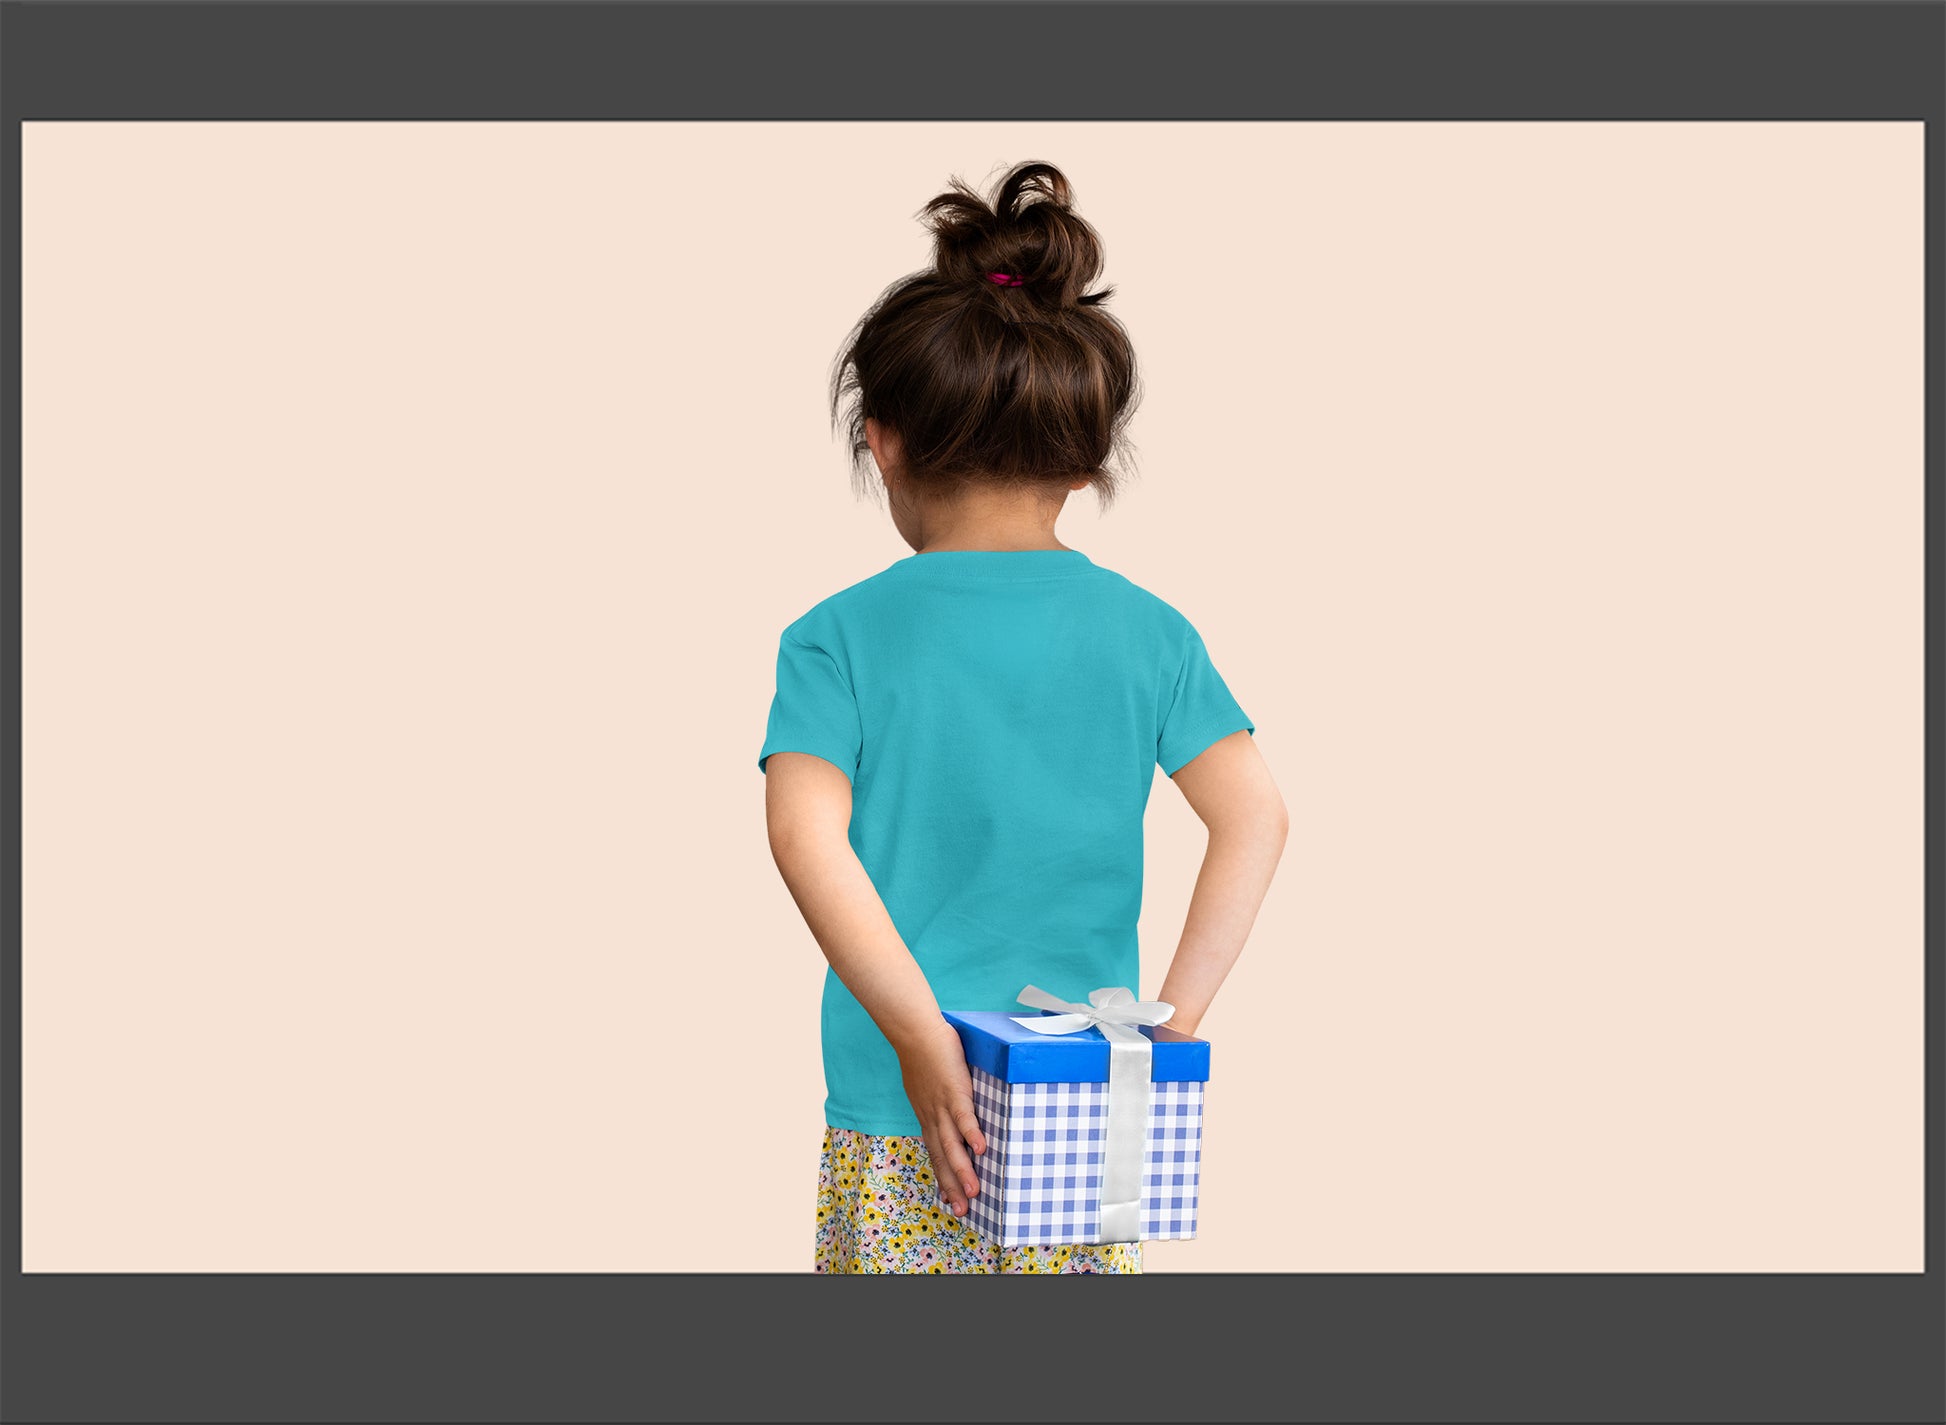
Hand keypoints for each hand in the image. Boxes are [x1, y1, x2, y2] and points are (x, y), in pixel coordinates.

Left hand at [895, 1017, 987, 1217]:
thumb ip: (939, 1101)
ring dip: (962, 1170)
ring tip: (974, 1192)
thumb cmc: (924, 1054)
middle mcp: (933, 1117)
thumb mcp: (928, 1086)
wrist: (915, 1032)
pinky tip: (982, 1150)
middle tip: (962, 1211)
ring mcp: (942, 1106)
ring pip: (952, 1144)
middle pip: (943, 1158)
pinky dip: (972, 1134)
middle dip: (952, 1186)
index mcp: (928, 1117)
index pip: (936, 1155)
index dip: (943, 1179)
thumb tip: (952, 1107)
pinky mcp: (954, 1090)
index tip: (950, 1201)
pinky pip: (964, 1116)